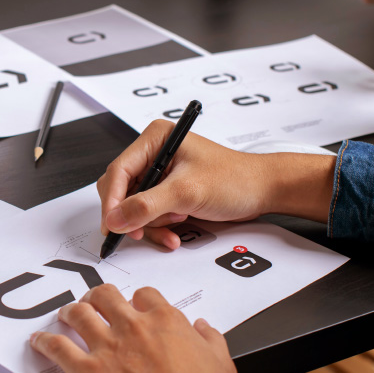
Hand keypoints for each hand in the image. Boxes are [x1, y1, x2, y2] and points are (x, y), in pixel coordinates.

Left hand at [29, 284, 239, 372]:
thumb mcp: (222, 364)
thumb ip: (210, 339)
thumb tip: (203, 328)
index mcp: (166, 321)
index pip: (144, 295)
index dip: (136, 300)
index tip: (133, 308)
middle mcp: (134, 327)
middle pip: (105, 295)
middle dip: (96, 297)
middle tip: (92, 304)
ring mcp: (108, 347)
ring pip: (78, 314)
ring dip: (69, 312)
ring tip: (65, 315)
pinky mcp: (88, 372)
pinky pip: (57, 348)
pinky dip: (44, 342)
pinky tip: (39, 342)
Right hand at [97, 120, 334, 249]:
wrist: (261, 192)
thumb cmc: (234, 179)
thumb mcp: (187, 192)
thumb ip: (146, 206)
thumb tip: (115, 218)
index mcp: (155, 139)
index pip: (118, 171)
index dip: (112, 201)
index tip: (112, 225)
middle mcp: (154, 154)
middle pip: (121, 191)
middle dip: (133, 215)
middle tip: (140, 232)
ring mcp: (160, 174)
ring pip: (133, 207)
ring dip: (150, 224)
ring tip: (174, 228)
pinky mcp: (167, 192)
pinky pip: (148, 215)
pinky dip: (158, 227)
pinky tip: (175, 232)